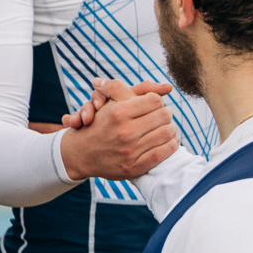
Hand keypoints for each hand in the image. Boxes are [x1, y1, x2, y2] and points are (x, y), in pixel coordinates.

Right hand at [58, 82, 182, 181]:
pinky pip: (163, 153)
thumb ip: (124, 88)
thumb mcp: (107, 101)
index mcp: (119, 113)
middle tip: (164, 115)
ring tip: (169, 127)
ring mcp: (130, 151)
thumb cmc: (99, 123)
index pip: (155, 100)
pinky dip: (171, 145)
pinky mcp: (134, 167)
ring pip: (166, 133)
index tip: (155, 105)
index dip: (157, 101)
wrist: (80, 154)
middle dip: (166, 114)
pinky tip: (171, 141)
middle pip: (164, 115)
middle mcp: (124, 131)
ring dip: (171, 129)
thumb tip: (165, 86)